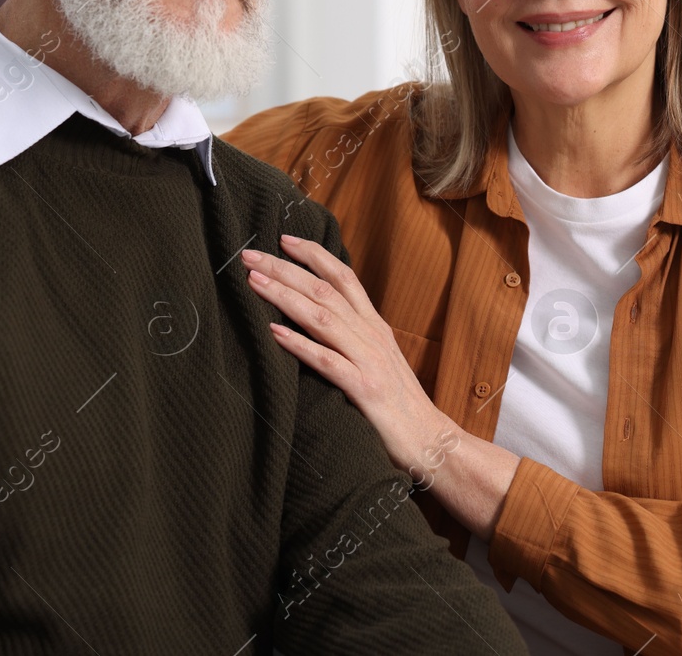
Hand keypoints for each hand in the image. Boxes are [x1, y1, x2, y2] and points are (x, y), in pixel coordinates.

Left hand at [243, 234, 446, 472]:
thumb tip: (316, 317)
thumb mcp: (378, 359)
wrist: (431, 441)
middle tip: (250, 253)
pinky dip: (299, 344)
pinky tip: (274, 333)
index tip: (283, 239)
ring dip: (284, 296)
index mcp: (375, 325)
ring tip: (254, 281)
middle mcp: (372, 335)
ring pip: (322, 317)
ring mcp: (370, 361)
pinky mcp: (365, 390)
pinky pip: (327, 362)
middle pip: (324, 289)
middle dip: (285, 268)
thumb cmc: (398, 405)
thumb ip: (353, 336)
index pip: (343, 276)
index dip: (313, 255)